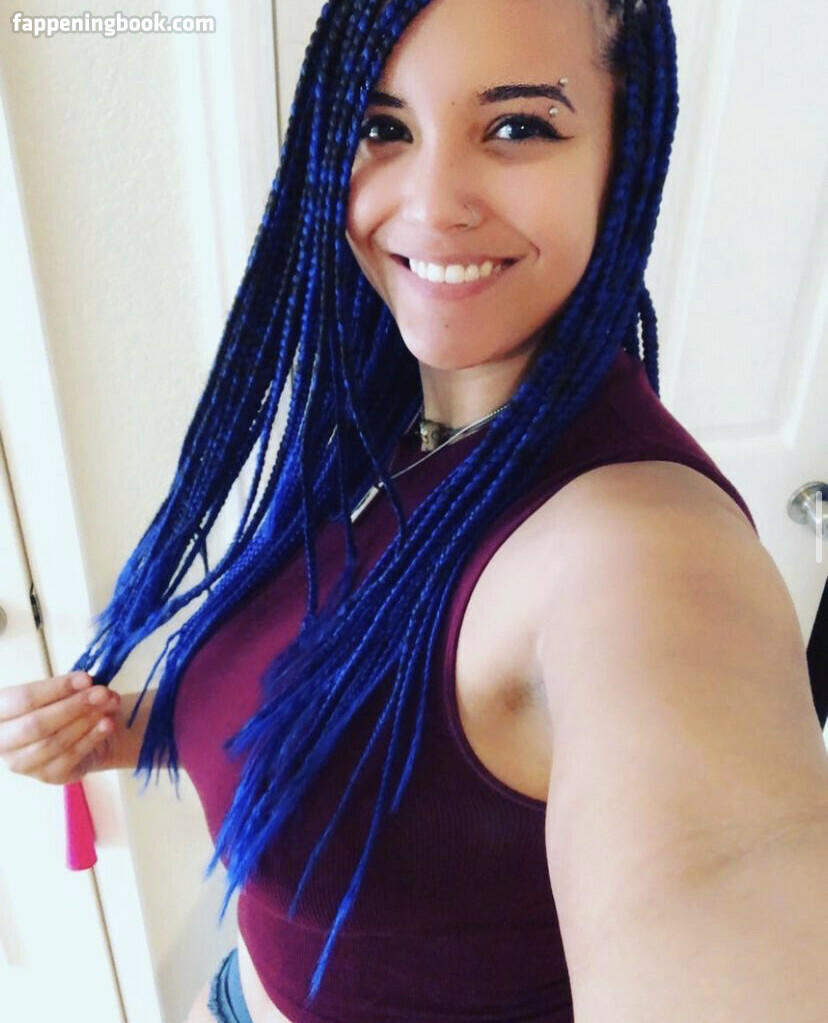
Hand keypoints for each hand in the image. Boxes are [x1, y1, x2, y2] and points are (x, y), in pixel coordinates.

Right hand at [0, 673, 121, 784]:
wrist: (79, 733)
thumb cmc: (62, 706)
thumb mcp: (59, 692)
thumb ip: (67, 688)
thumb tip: (86, 683)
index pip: (24, 699)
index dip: (56, 688)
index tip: (85, 678)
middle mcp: (3, 742)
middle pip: (36, 724)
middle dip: (73, 706)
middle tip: (101, 693)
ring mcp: (23, 763)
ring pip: (54, 742)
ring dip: (85, 721)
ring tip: (109, 704)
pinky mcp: (47, 777)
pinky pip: (70, 757)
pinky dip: (92, 738)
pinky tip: (108, 723)